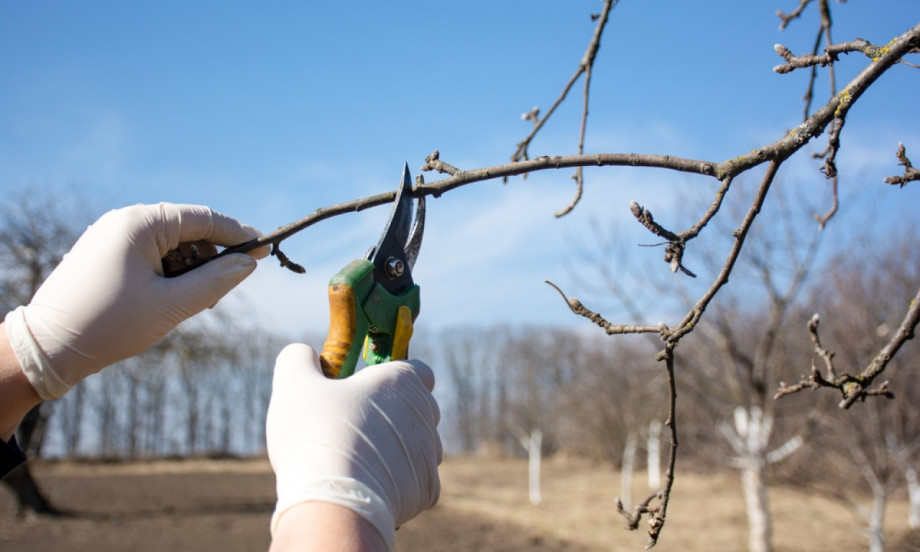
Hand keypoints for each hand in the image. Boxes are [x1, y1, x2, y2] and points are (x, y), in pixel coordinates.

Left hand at [4, 202, 268, 399]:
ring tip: (192, 303)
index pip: (203, 218)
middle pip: (188, 230)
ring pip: (171, 244)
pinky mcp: (106, 253)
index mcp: (140, 224)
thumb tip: (248, 264)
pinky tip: (172, 298)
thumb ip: (216, 281)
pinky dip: (170, 271)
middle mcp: (124, 221)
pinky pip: (151, 253)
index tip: (265, 249)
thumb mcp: (172, 306)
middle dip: (212, 257)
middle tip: (222, 290)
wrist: (47, 348)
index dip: (238, 234)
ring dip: (191, 268)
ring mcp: (112, 236)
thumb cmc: (109, 325)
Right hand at [266, 344, 441, 550]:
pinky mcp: (428, 489)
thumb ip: (300, 358)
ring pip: (416, 446)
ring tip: (355, 461)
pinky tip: (367, 486)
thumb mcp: (294, 383)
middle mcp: (425, 414)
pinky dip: (396, 483)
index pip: (418, 370)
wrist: (334, 502)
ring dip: (393, 450)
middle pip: (415, 409)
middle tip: (350, 427)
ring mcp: (429, 453)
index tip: (366, 389)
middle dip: (391, 415)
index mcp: (401, 381)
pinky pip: (414, 481)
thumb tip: (305, 354)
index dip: (394, 377)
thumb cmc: (315, 435)